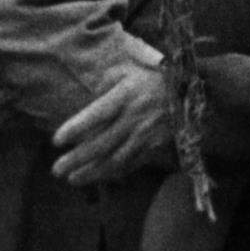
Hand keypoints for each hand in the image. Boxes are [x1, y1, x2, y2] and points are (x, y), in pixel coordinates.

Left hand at [50, 59, 172, 184]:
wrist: (193, 92)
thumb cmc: (156, 78)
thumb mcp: (131, 71)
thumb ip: (107, 81)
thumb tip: (87, 93)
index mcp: (126, 96)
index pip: (97, 114)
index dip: (76, 128)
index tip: (56, 140)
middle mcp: (134, 117)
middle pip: (101, 142)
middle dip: (77, 158)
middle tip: (57, 169)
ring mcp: (146, 134)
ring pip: (115, 158)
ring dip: (92, 171)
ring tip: (72, 179)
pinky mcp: (156, 145)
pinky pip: (133, 162)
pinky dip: (115, 172)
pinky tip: (100, 178)